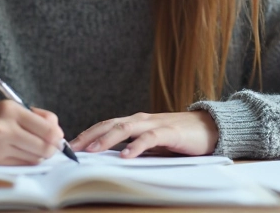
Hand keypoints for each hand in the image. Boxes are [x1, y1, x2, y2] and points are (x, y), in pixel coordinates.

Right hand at [0, 101, 64, 164]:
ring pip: (35, 159)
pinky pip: (22, 166)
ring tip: (31, 147)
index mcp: (10, 110)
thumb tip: (58, 133)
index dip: (58, 136)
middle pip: (44, 147)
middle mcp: (4, 129)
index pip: (48, 129)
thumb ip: (38, 117)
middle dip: (51, 148)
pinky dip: (27, 162)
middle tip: (50, 146)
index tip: (58, 137)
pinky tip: (20, 154)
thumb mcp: (11, 107)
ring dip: (39, 155)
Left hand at [69, 111, 217, 158]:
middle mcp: (141, 119)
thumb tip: (111, 159)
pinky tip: (126, 155)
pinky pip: (149, 138)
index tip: (70, 146)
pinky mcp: (170, 132)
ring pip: (125, 128)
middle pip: (110, 124)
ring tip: (92, 150)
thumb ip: (134, 146)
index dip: (87, 134)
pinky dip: (136, 146)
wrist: (209, 128)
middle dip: (89, 136)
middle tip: (72, 149)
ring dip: (106, 138)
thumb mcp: (152, 143)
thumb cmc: (180, 137)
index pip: (106, 125)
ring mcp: (155, 124)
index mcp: (136, 122)